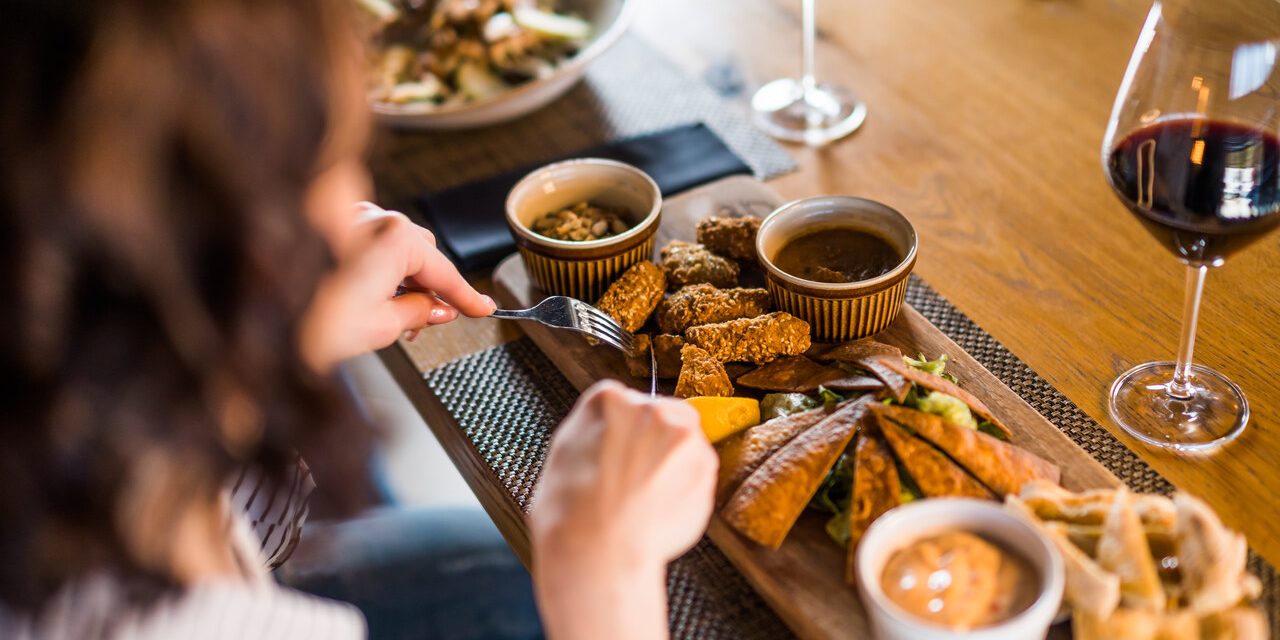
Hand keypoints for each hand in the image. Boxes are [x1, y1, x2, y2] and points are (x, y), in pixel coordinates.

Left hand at [300, 205, 493, 371]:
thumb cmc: (308, 316)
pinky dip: (378, 265)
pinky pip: (368, 240)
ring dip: (402, 278)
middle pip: (421, 253)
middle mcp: (374, 219)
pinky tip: (369, 294)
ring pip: (394, 245)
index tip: (483, 307)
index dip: (467, 296)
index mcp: (395, 239)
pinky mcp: (328, 224)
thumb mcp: (379, 326)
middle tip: (430, 321)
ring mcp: (349, 218)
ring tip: (393, 315)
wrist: (259, 313)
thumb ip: (418, 312)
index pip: (444, 272)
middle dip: (429, 287)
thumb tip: (437, 309)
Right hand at [529, 381, 717, 639]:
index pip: (626, 403)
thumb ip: (596, 431)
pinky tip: (661, 510)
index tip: (620, 453)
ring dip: (673, 465)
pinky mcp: (706, 468)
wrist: (595, 548)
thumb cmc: (570, 510)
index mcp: (608, 399)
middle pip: (662, 417)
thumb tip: (610, 433)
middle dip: (654, 443)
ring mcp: (682, 436)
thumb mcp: (565, 452)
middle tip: (636, 478)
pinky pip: (698, 474)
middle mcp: (650, 408)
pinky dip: (686, 490)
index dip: (623, 433)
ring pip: (684, 444)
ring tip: (647, 500)